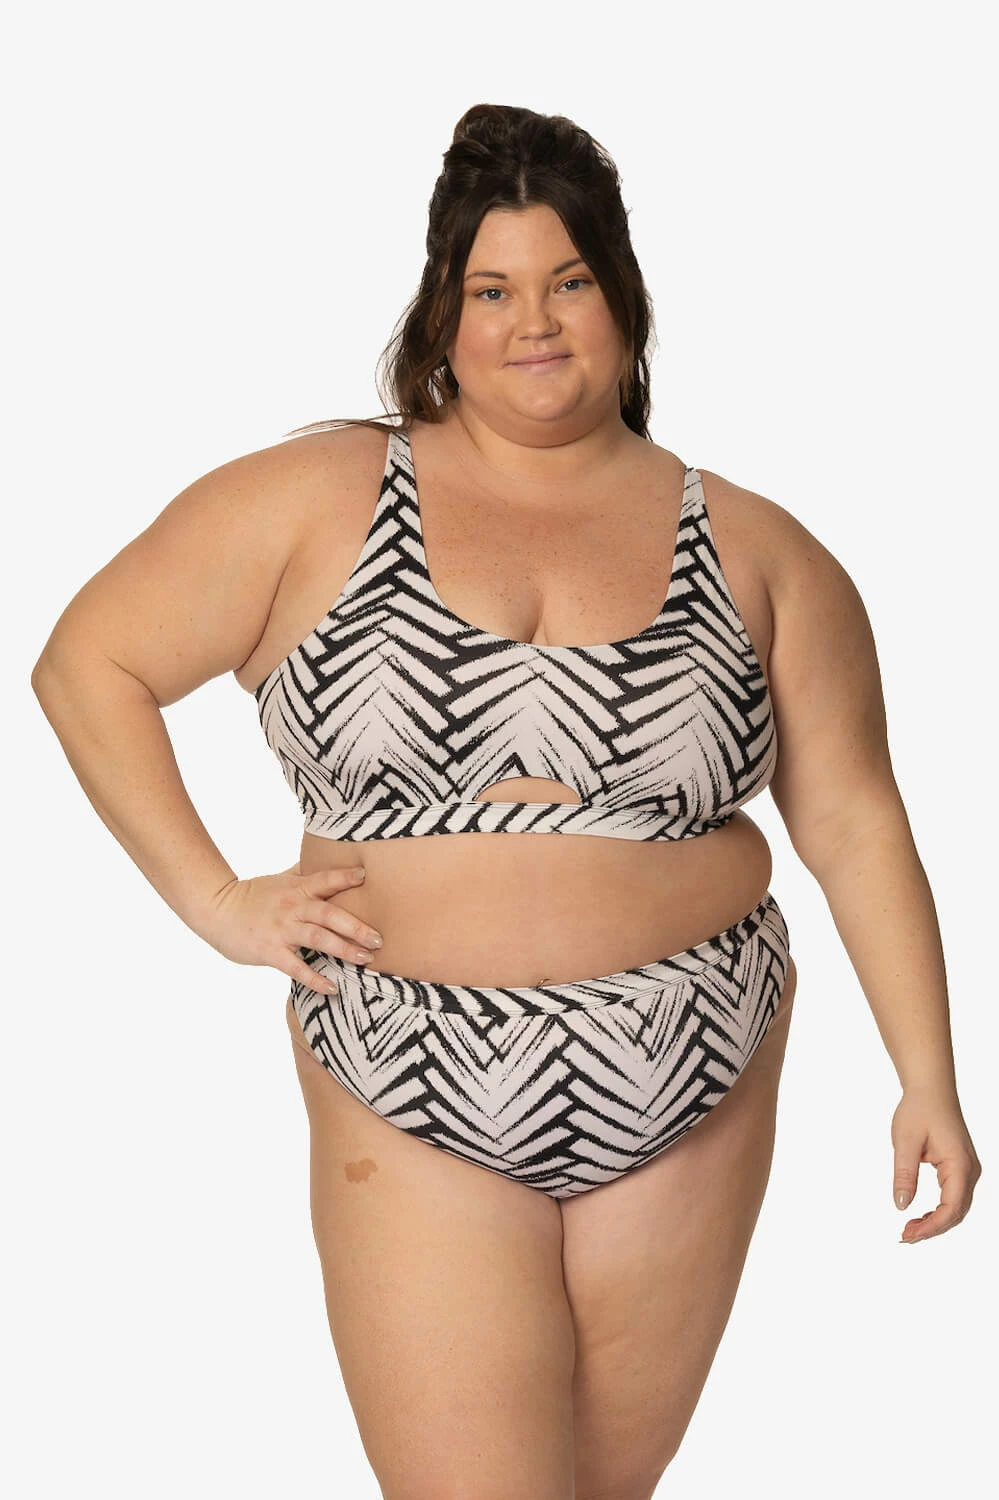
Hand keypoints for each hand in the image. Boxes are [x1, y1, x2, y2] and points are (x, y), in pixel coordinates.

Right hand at [200, 864, 382, 993]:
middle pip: (329, 914)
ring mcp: (282, 930)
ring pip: (318, 939)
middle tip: (379, 938)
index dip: (344, 876)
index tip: (365, 875)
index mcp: (298, 888)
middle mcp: (293, 907)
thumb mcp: (280, 879)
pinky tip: (332, 988)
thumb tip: (324, 856)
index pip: (325, 880)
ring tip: (365, 959)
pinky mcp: (271, 952)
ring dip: (344, 950)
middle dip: (356, 927)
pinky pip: (297, 968)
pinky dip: (315, 979)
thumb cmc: (253, 895)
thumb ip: (303, 871)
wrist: (217, 910)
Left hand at [891, 1087, 981, 1242]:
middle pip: (957, 1212)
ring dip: (936, 1221)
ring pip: (957, 1207)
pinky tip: (921, 1216)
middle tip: (904, 1236)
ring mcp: (968, 1170)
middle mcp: (970, 1170)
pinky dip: (939, 1210)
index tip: (908, 1234)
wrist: (931, 1089)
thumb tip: (901, 1205)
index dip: (931, 1226)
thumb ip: (904, 1174)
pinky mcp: (960, 1168)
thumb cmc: (919, 1110)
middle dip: (932, 1228)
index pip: (951, 1207)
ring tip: (909, 1229)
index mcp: (960, 1164)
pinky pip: (954, 1197)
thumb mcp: (905, 1142)